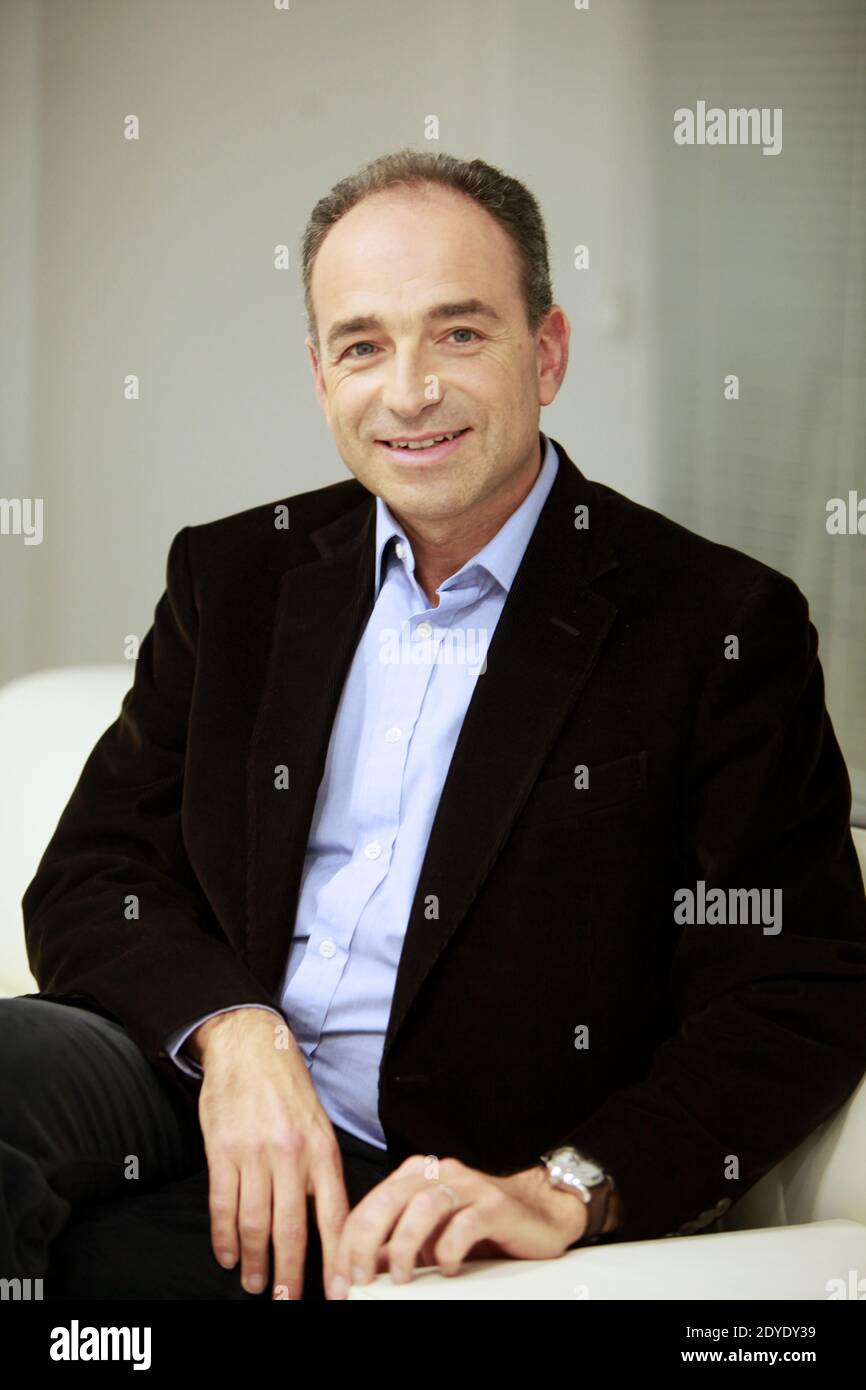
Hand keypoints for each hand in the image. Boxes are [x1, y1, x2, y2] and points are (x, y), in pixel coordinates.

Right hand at [192, 1007, 348, 1298]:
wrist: (251, 1045)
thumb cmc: (288, 1089)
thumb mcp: (320, 1125)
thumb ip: (323, 1171)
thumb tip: (331, 1223)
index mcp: (323, 1151)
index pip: (336, 1216)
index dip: (337, 1260)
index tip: (340, 1291)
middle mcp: (292, 1156)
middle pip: (292, 1230)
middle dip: (290, 1275)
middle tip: (287, 1302)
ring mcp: (255, 1153)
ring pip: (254, 1224)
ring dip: (254, 1262)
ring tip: (255, 1283)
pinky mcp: (223, 1150)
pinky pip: (223, 1204)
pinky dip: (223, 1237)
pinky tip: (226, 1255)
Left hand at [327, 1154, 592, 1298]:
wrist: (540, 1213)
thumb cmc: (480, 1224)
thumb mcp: (431, 1236)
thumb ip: (396, 1244)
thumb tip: (357, 1271)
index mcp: (416, 1176)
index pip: (370, 1204)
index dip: (348, 1243)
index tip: (340, 1281)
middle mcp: (439, 1174)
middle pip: (389, 1199)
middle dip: (365, 1241)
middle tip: (358, 1280)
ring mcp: (469, 1187)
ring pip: (424, 1206)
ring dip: (405, 1245)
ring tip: (401, 1278)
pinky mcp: (495, 1206)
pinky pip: (465, 1223)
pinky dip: (450, 1249)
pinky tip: (448, 1269)